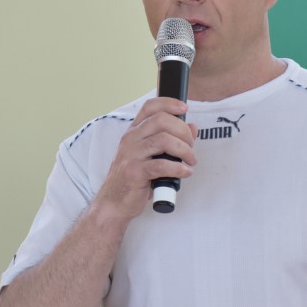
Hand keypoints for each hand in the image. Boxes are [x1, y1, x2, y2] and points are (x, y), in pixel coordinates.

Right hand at [93, 97, 197, 221]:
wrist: (113, 203)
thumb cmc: (134, 178)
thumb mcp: (151, 156)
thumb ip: (171, 140)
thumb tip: (192, 127)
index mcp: (134, 132)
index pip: (150, 107)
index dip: (169, 103)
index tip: (184, 108)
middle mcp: (131, 139)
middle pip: (162, 120)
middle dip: (183, 132)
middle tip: (191, 146)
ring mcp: (131, 155)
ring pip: (164, 140)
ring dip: (184, 150)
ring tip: (190, 161)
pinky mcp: (135, 172)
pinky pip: (162, 165)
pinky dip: (179, 168)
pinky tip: (185, 172)